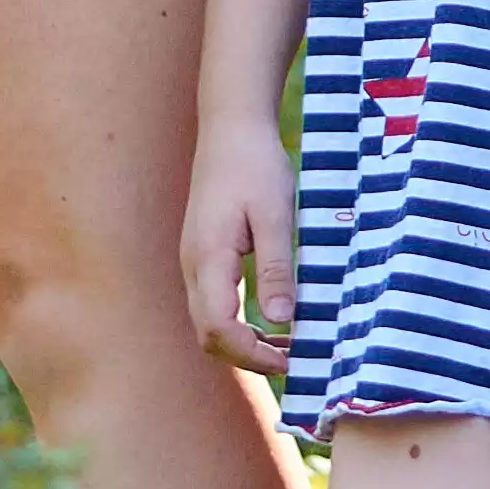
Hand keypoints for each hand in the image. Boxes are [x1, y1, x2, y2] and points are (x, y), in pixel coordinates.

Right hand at [181, 111, 298, 366]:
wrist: (231, 127)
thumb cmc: (256, 165)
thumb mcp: (275, 214)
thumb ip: (276, 267)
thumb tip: (282, 319)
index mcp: (208, 257)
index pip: (218, 328)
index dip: (252, 354)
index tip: (292, 361)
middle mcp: (193, 265)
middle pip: (209, 335)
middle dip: (248, 357)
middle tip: (295, 362)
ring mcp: (195, 262)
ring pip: (210, 322)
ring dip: (245, 343)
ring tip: (290, 347)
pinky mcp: (204, 256)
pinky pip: (215, 304)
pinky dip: (241, 323)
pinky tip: (274, 320)